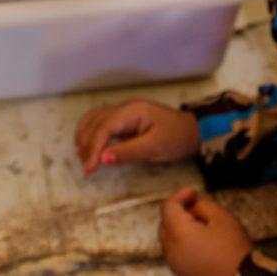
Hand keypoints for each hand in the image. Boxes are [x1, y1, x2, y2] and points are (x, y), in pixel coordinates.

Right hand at [74, 99, 200, 174]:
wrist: (193, 132)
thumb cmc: (177, 138)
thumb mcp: (155, 147)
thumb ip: (128, 152)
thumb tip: (103, 158)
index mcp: (133, 111)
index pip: (104, 127)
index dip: (94, 147)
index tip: (89, 167)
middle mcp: (125, 109)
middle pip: (96, 122)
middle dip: (87, 144)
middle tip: (87, 167)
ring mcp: (124, 113)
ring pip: (95, 120)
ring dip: (86, 137)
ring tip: (83, 158)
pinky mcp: (125, 121)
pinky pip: (102, 124)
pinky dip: (92, 135)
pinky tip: (88, 148)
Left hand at [159, 187, 253, 275]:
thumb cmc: (234, 251)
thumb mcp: (222, 217)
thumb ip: (203, 205)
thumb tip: (192, 204)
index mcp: (179, 234)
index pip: (168, 207)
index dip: (180, 195)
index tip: (192, 193)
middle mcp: (171, 251)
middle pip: (165, 222)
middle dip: (178, 211)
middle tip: (197, 206)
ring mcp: (175, 264)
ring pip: (169, 238)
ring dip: (180, 227)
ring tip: (203, 225)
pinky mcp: (181, 272)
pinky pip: (175, 251)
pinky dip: (182, 242)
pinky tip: (202, 241)